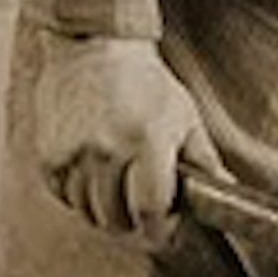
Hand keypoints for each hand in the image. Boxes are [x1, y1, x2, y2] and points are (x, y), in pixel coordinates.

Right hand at [32, 33, 225, 235]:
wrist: (93, 48)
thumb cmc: (144, 82)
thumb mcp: (184, 116)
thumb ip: (204, 161)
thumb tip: (228, 192)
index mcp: (146, 140)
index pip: (151, 210)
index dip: (161, 228)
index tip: (166, 226)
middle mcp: (106, 150)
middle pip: (118, 220)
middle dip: (136, 221)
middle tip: (145, 203)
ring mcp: (73, 154)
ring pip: (90, 214)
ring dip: (107, 209)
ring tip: (121, 182)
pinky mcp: (49, 157)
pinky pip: (66, 199)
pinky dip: (81, 196)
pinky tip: (96, 172)